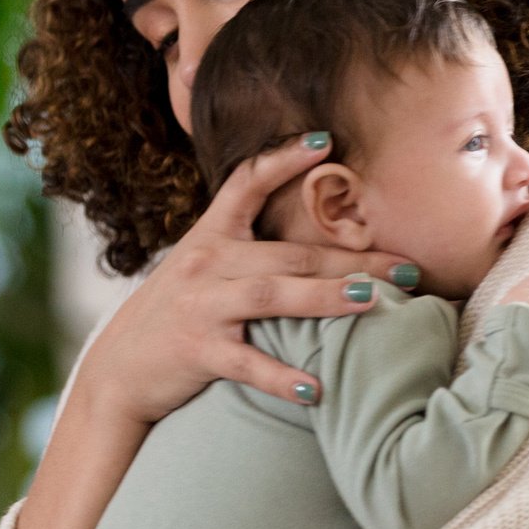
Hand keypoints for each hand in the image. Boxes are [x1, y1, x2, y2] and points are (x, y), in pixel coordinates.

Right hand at [75, 134, 416, 417]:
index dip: (283, 160)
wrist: (119, 369)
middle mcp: (207, 263)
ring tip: (371, 301)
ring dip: (325, 298)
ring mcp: (202, 306)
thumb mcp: (203, 269)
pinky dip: (283, 376)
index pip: (245, 184)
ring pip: (272, 295)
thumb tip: (319, 244)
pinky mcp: (198, 351)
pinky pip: (248, 363)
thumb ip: (249, 249)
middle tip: (408, 267)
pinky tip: (318, 388)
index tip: (326, 141)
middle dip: (353, 259)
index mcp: (211, 236)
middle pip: (290, 253)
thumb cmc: (178, 316)